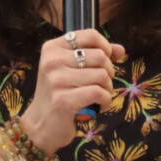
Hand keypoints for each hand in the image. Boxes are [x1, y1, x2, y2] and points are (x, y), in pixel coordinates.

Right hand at [18, 29, 125, 153]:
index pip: (90, 35)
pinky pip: (99, 93)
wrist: (41, 125)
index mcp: (52, 48)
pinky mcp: (63, 100)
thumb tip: (120, 49)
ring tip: (98, 97)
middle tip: (100, 84)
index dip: (106, 47)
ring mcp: (56, 81)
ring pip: (102, 76)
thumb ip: (96, 56)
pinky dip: (105, 101)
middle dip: (108, 72)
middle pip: (100, 56)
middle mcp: (52, 61)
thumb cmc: (59, 94)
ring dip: (107, 89)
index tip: (105, 61)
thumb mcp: (73, 70)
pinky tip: (98, 106)